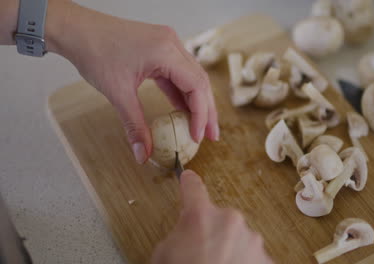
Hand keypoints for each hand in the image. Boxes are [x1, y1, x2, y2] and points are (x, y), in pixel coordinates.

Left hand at [0, 0, 218, 163]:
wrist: (76, 30)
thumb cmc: (94, 51)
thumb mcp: (117, 93)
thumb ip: (134, 125)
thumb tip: (143, 153)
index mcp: (166, 51)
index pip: (196, 86)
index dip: (201, 114)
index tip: (198, 136)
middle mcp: (172, 44)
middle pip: (200, 81)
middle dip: (207, 111)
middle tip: (211, 136)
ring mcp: (167, 44)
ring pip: (192, 77)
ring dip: (197, 102)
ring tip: (201, 126)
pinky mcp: (160, 49)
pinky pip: (178, 73)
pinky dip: (182, 93)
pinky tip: (182, 110)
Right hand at [151, 170, 272, 263]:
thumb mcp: (163, 255)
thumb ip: (177, 235)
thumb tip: (186, 235)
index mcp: (200, 216)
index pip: (193, 189)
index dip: (189, 182)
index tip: (189, 177)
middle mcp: (230, 221)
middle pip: (219, 219)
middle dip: (212, 233)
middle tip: (200, 255)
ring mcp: (251, 240)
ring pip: (238, 239)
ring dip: (229, 250)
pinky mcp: (266, 260)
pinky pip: (251, 257)